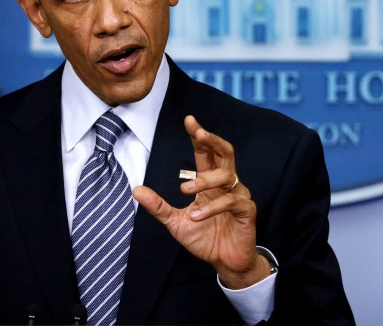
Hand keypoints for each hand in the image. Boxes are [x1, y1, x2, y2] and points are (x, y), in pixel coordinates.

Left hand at [133, 115, 271, 288]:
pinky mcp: (247, 211)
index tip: (189, 120)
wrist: (225, 262)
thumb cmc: (204, 238)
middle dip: (212, 140)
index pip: (206, 152)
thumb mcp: (175, 222)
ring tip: (185, 190)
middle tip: (199, 133)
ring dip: (204, 180)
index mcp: (210, 182)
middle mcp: (226, 184)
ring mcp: (238, 196)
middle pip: (225, 152)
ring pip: (226, 176)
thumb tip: (136, 189)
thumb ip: (158, 206)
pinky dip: (212, 208)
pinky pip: (232, 202)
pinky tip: (197, 216)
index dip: (199, 135)